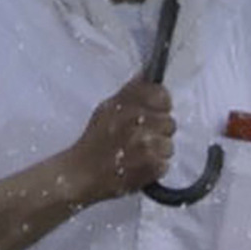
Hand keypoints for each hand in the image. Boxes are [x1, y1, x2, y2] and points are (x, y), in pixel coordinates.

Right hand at [65, 79, 177, 202]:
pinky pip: (165, 164)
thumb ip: (129, 93)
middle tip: (141, 140)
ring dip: (157, 153)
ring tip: (138, 156)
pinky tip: (138, 168)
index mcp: (124, 103)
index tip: (156, 113)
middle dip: (159, 132)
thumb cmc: (94, 143)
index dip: (162, 105)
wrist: (80, 174)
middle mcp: (135, 120)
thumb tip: (146, 75)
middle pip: (169, 122)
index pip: (161, 95)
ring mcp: (144, 143)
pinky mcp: (150, 165)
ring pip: (169, 145)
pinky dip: (154, 169)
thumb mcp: (106, 110)